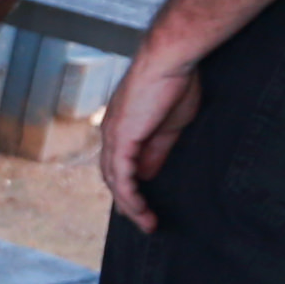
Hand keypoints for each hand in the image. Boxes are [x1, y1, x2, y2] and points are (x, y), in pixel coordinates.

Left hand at [96, 52, 205, 233]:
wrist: (169, 61)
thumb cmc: (173, 84)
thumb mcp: (167, 126)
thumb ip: (155, 151)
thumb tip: (148, 175)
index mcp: (121, 130)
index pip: (119, 166)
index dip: (129, 187)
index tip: (142, 206)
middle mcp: (110, 134)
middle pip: (112, 177)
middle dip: (127, 202)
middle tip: (144, 221)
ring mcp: (112, 136)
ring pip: (115, 181)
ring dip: (130, 205)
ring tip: (146, 223)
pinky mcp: (120, 138)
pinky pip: (121, 175)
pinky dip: (129, 195)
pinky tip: (140, 210)